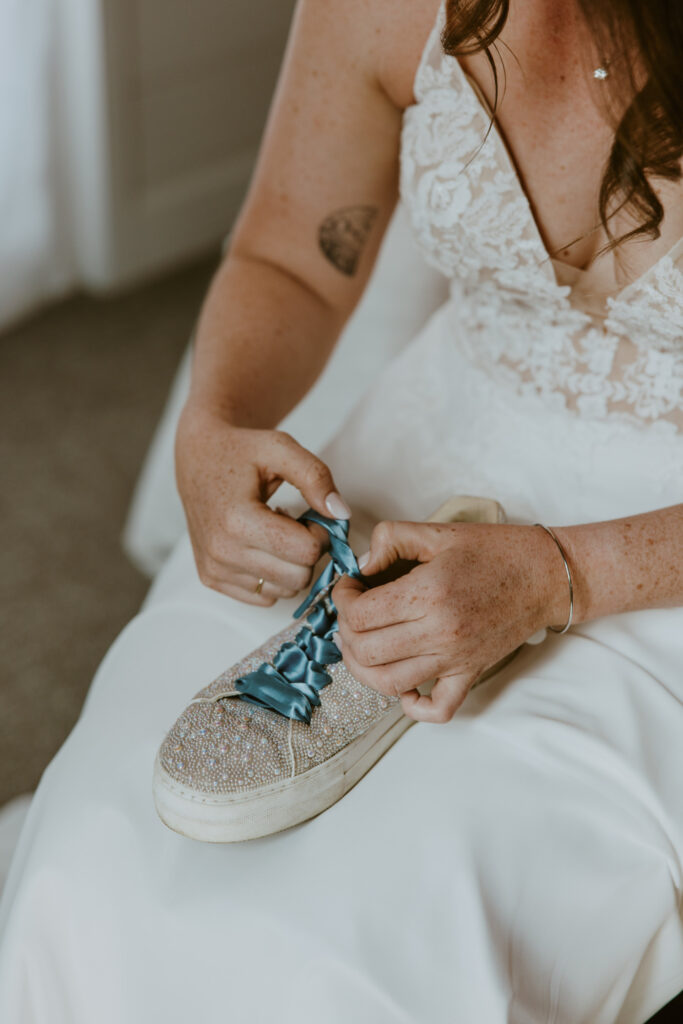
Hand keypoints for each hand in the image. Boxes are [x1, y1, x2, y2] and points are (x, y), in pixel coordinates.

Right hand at [175, 402, 350, 604]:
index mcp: (237, 520)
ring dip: (289, 564)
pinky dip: (271, 575)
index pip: (307, 551)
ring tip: (274, 531)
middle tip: (294, 523)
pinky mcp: (211, 579)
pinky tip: (260, 545)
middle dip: (306, 550)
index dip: (320, 532)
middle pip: (298, 577)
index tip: (308, 514)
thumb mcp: (281, 448)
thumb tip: (341, 514)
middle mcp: (221, 552)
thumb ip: (316, 477)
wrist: (198, 457)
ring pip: (284, 591)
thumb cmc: (241, 451)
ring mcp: (214, 569)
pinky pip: (264, 596)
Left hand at [332, 519, 568, 721]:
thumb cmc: (495, 551)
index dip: (342, 600)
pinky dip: (413, 706)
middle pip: (366, 651)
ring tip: (363, 644)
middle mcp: (439, 632)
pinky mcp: (470, 673)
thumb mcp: (437, 531)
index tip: (349, 587)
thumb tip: (361, 566)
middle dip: (346, 631)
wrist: (546, 575)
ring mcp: (455, 659)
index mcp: (428, 593)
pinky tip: (403, 686)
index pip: (360, 614)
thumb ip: (390, 539)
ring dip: (363, 668)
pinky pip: (437, 708)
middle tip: (351, 613)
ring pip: (388, 683)